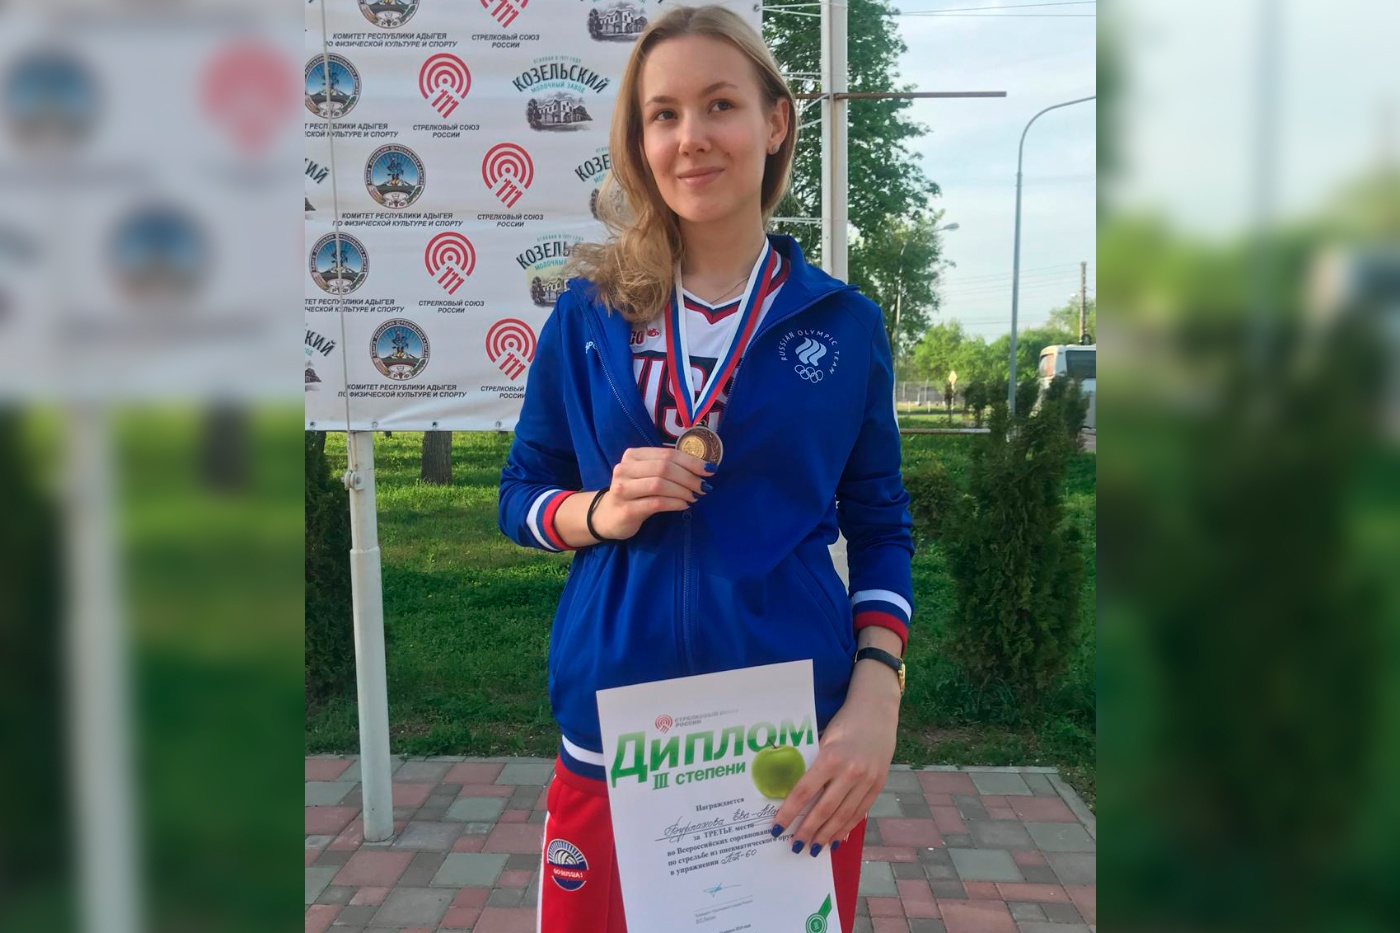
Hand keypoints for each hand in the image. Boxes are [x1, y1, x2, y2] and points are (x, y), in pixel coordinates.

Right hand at [592, 445, 713, 539]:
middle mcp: (625, 469)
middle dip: (689, 477)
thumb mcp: (646, 475)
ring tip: (694, 496)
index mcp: (633, 455)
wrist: (608, 516)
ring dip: (683, 490)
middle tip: (704, 486)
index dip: (691, 461)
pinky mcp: (626, 509)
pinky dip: (675, 503)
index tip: (709, 469)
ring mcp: (623, 489)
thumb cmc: (634, 493)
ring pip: (660, 484)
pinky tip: (684, 505)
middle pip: (664, 468)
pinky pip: (656, 503)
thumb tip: (702, 468)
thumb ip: (666, 468)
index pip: (666, 454)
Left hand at [770, 664, 899, 855]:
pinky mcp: (878, 785)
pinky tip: (836, 838)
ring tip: (813, 849)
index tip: (776, 827)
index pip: (804, 792)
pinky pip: (860, 812)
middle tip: (793, 846)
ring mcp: (867, 780)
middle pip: (823, 810)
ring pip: (843, 816)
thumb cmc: (844, 723)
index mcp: (831, 757)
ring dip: (826, 835)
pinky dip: (847, 827)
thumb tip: (796, 793)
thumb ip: (813, 765)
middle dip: (807, 831)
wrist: (877, 712)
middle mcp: (850, 772)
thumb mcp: (824, 739)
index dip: (789, 813)